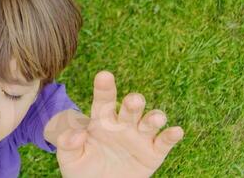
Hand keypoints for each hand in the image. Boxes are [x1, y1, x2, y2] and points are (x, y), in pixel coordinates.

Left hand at [53, 71, 183, 177]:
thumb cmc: (82, 169)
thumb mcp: (69, 157)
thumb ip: (67, 143)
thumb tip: (77, 134)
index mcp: (101, 120)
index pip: (103, 100)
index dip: (104, 88)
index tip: (104, 76)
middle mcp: (123, 124)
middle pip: (130, 108)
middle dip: (133, 102)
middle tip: (133, 101)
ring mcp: (139, 137)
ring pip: (149, 122)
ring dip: (154, 117)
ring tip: (156, 118)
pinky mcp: (153, 153)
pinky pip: (164, 142)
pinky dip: (171, 136)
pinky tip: (176, 131)